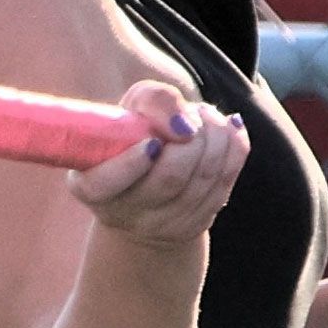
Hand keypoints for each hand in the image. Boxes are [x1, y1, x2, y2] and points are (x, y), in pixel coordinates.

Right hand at [66, 81, 248, 247]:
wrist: (148, 184)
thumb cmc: (133, 138)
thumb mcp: (128, 111)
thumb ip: (151, 102)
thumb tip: (188, 122)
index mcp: (94, 188)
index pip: (106, 184)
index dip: (132, 163)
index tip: (151, 142)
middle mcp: (127, 214)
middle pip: (170, 178)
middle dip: (191, 138)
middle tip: (191, 115)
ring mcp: (165, 225)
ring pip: (204, 178)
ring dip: (214, 136)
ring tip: (206, 116)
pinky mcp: (197, 222)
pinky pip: (226, 179)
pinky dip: (233, 145)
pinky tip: (227, 127)